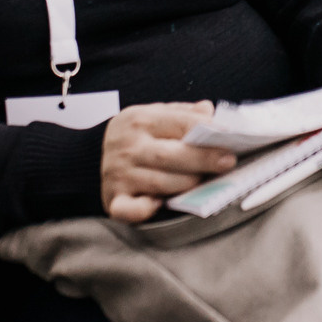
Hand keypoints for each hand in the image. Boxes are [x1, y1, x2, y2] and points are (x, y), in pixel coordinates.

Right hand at [101, 101, 236, 221]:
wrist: (90, 155)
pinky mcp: (113, 199)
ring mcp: (118, 174)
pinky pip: (130, 210)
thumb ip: (184, 114)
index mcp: (139, 119)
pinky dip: (146, 210)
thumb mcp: (156, 115)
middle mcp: (127, 146)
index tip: (231, 137)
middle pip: (170, 155)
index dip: (208, 130)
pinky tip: (160, 204)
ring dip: (186, 184)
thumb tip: (209, 111)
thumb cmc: (137, 136)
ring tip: (203, 181)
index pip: (180, 123)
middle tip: (227, 162)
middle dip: (203, 159)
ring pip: (160, 183)